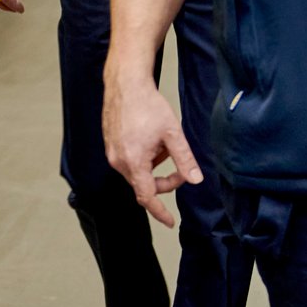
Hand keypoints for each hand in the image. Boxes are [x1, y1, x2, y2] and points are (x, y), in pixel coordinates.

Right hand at [102, 72, 200, 229]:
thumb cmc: (147, 105)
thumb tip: (196, 180)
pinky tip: (151, 138)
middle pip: (143, 184)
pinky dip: (143, 157)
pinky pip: (128, 160)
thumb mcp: (173, 134)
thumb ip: (184, 159)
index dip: (159, 212)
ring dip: (153, 165)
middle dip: (163, 181)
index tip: (170, 221)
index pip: (147, 197)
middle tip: (181, 170)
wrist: (125, 84)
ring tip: (163, 143)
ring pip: (136, 171)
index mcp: (134, 162)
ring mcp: (111, 152)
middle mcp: (118, 161)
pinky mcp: (109, 143)